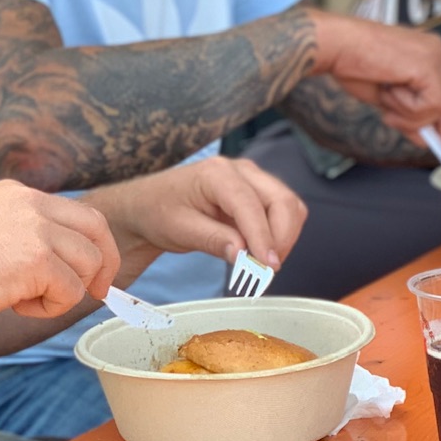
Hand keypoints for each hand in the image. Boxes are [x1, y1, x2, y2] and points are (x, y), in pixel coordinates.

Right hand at [0, 181, 118, 322]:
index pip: (81, 213)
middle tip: (98, 293)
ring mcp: (35, 229)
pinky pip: (70, 292)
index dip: (96, 246)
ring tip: (25, 300)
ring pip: (88, 265)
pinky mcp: (36, 259)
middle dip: (105, 265)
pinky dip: (50, 308)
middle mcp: (30, 203)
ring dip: (66, 292)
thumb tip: (67, 258)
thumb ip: (24, 234)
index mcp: (18, 194)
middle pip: (98, 231)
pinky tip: (16, 306)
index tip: (96, 273)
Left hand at [98, 157, 307, 270]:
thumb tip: (244, 254)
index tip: (268, 265)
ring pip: (290, 207)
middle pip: (283, 201)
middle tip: (267, 269)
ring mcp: (253, 180)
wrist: (150, 205)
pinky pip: (283, 213)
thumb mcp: (179, 229)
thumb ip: (213, 240)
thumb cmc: (159, 211)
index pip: (251, 205)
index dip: (264, 237)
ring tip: (262, 263)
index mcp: (217, 173)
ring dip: (284, 238)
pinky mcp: (258, 194)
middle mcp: (241, 171)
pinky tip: (260, 252)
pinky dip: (280, 236)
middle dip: (282, 238)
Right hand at [308, 8, 440, 146]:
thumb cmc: (351, 64)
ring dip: (408, 114)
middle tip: (432, 145)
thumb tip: (424, 139)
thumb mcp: (386, 99)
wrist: (334, 46)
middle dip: (435, 126)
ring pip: (439, 107)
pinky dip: (408, 108)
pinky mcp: (428, 66)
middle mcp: (434, 50)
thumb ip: (408, 115)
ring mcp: (434, 56)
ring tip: (385, 94)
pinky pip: (431, 105)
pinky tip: (389, 90)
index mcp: (425, 51)